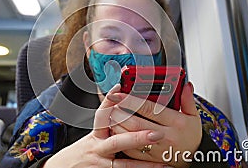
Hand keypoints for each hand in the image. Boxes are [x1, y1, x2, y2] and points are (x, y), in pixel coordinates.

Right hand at [43, 84, 167, 167]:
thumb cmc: (82, 152)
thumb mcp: (92, 136)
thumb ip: (108, 125)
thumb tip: (123, 107)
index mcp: (96, 135)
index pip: (102, 115)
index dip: (111, 101)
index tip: (120, 87)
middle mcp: (97, 148)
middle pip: (118, 142)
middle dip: (138, 138)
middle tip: (156, 134)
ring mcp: (100, 164)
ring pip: (124, 165)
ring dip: (146, 164)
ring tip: (164, 162)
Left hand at [109, 82, 201, 167]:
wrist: (194, 160)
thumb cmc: (190, 136)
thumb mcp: (194, 117)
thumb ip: (188, 100)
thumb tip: (186, 84)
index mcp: (176, 123)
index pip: (148, 108)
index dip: (130, 100)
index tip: (118, 93)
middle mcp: (165, 136)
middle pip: (135, 122)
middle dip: (119, 112)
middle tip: (111, 103)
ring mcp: (156, 149)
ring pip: (129, 136)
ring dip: (117, 124)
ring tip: (111, 114)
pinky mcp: (148, 159)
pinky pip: (129, 149)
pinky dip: (120, 138)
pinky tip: (116, 129)